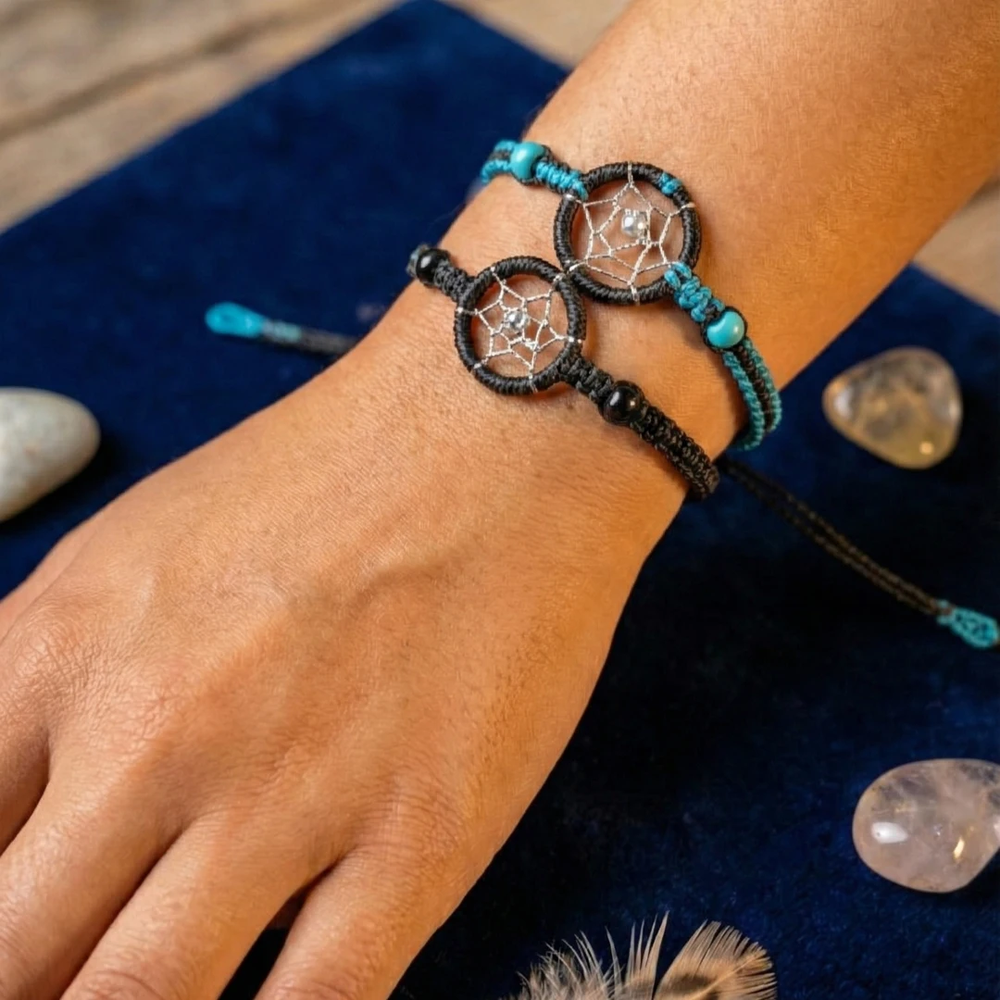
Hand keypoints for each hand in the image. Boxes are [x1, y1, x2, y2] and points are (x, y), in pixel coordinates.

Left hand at [0, 296, 660, 999]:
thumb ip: (44, 681)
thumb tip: (16, 805)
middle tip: (62, 978)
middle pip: (14, 956)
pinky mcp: (419, 838)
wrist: (500, 433)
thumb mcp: (133, 550)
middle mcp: (155, 737)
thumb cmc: (329, 475)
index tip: (13, 938)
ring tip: (145, 996)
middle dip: (26, 986)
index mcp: (66, 653)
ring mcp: (289, 796)